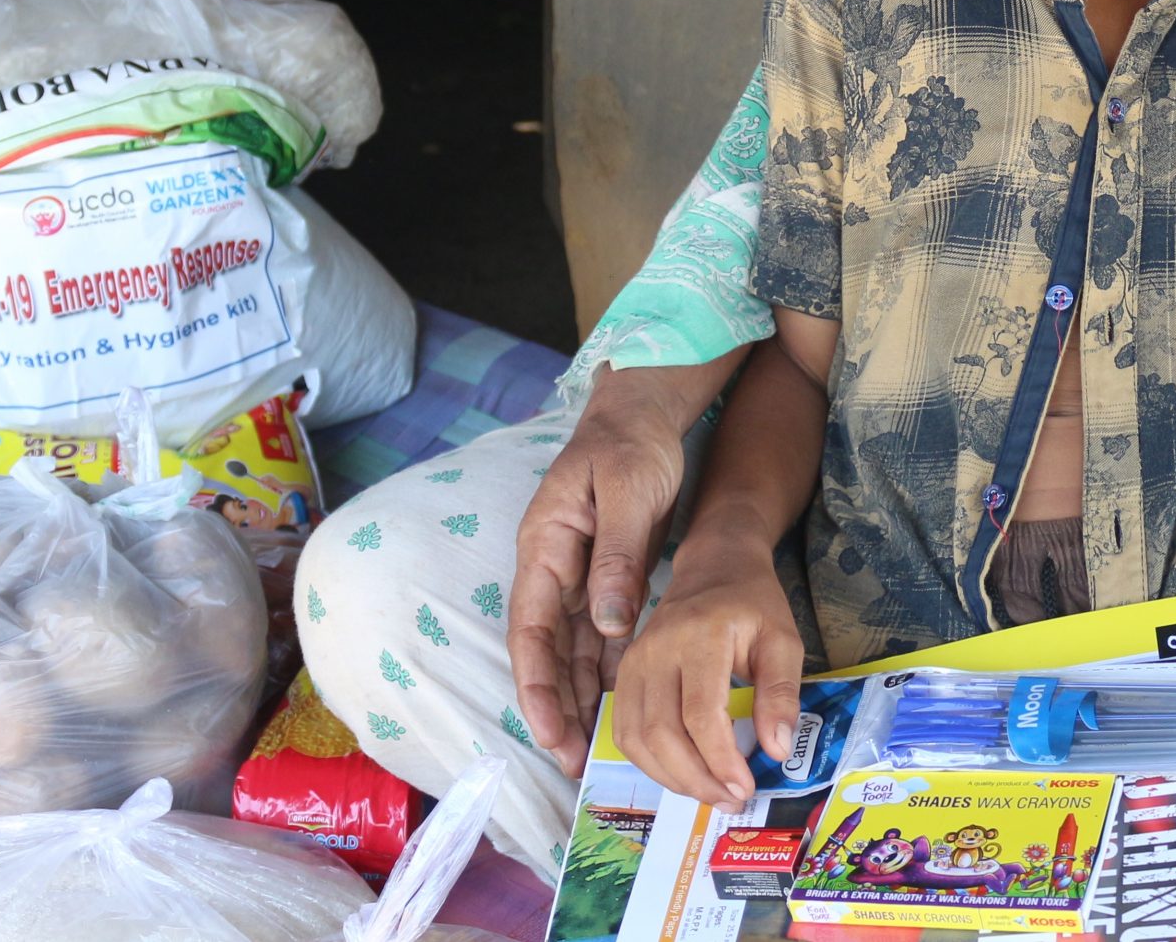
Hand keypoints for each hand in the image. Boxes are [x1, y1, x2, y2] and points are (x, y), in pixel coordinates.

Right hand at [509, 373, 690, 775]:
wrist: (645, 414)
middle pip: (546, 652)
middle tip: (570, 762)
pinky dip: (603, 670)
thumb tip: (609, 626)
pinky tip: (616, 705)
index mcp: (545, 546)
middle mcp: (553, 567)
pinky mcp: (603, 577)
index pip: (530, 629)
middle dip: (553, 707)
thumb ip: (619, 558)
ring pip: (570, 650)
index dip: (534, 684)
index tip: (546, 729)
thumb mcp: (629, 493)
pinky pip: (597, 635)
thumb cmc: (631, 445)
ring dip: (577, 697)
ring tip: (591, 750)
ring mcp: (577, 575)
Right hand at [611, 550, 804, 805]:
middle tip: (730, 799)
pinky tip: (681, 773)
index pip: (700, 714)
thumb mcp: (783, 640)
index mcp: (701, 636)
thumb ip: (781, 693)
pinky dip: (649, 763)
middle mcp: (657, 649)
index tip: (745, 788)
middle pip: (661, 733)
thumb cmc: (753, 605)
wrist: (713, 567)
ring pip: (636, 739)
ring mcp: (633, 662)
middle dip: (696, 779)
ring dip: (671, 778)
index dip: (720, 760)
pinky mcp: (623, 674)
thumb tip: (777, 751)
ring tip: (709, 793)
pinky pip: (624, 732)